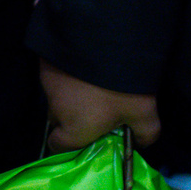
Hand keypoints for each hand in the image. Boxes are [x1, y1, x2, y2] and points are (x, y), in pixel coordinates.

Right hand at [40, 61, 160, 148]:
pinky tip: (85, 70)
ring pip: (56, 99)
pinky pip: (55, 79)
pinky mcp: (45, 64)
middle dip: (72, 120)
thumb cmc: (122, 88)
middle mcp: (55, 110)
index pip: (58, 147)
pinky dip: (67, 79)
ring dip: (70, 98)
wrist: (103, 42)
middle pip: (57, 122)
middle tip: (96, 111)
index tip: (87, 139)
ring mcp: (48, 85)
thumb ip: (144, 135)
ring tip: (93, 86)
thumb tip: (140, 142)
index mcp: (74, 129)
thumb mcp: (145, 115)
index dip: (70, 146)